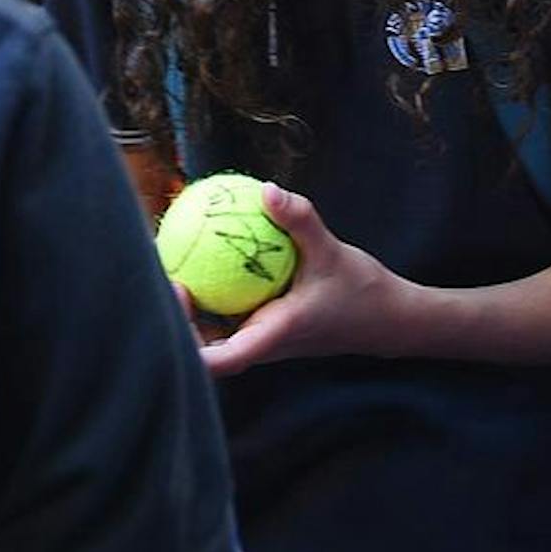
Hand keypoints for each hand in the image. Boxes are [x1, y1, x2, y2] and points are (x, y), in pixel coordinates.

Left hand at [195, 183, 419, 378]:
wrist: (386, 319)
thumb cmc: (360, 290)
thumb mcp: (331, 251)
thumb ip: (300, 220)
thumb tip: (267, 190)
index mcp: (271, 336)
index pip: (217, 361)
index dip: (184, 340)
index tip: (178, 291)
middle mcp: (259, 344)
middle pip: (201, 348)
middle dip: (173, 318)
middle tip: (164, 266)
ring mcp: (260, 339)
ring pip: (211, 333)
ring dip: (191, 307)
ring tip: (173, 259)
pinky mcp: (264, 329)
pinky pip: (228, 316)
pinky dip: (213, 293)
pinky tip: (204, 256)